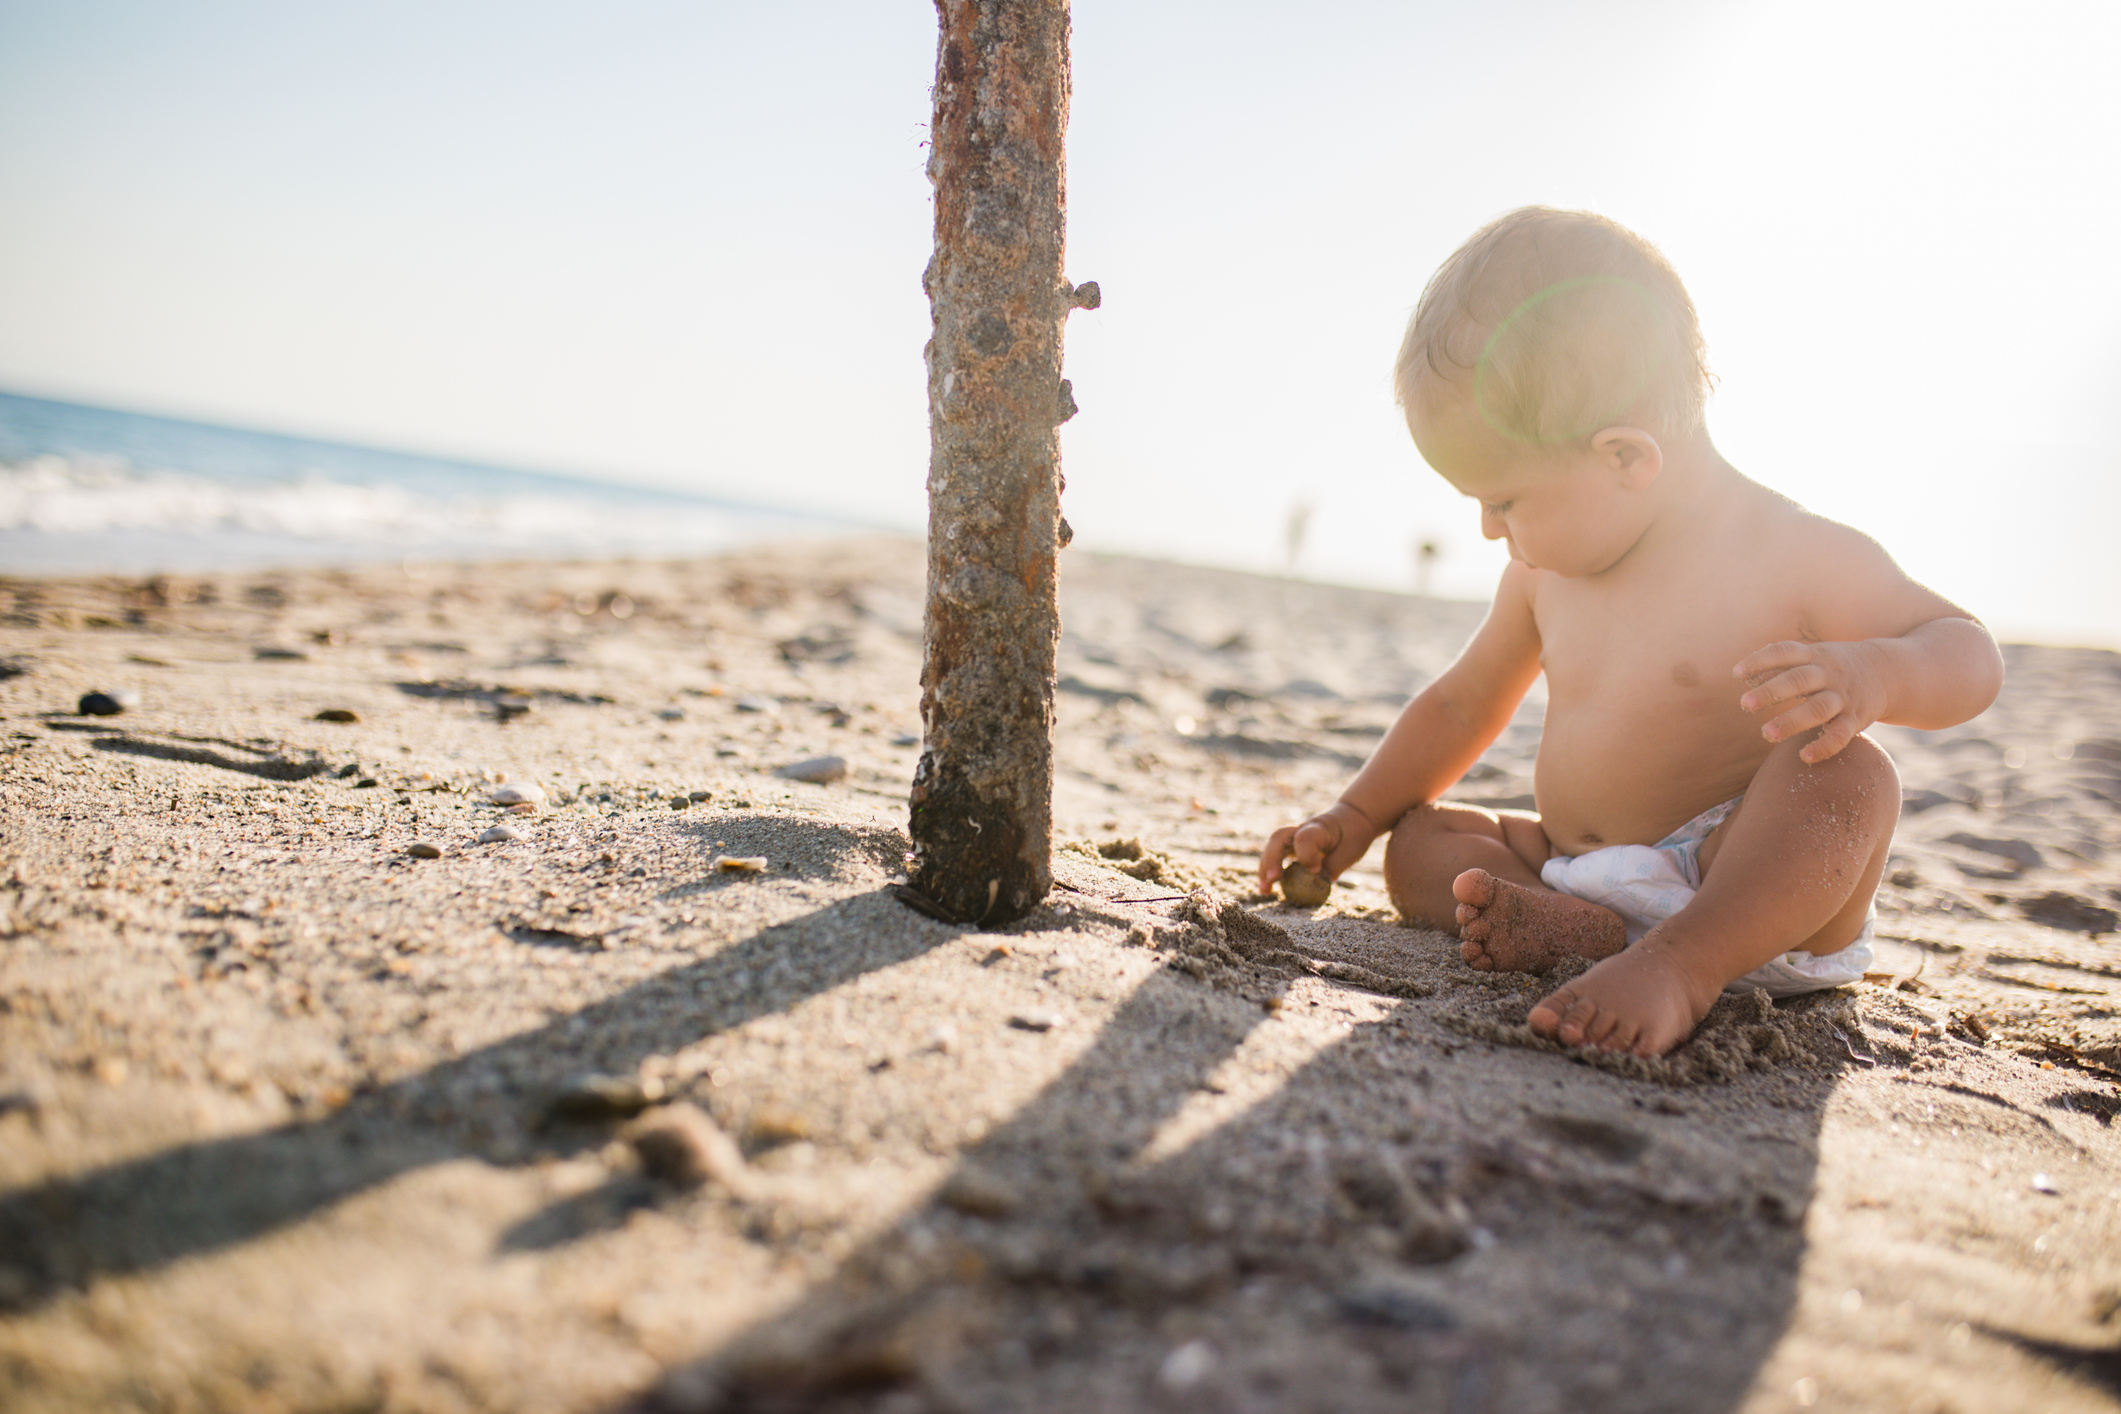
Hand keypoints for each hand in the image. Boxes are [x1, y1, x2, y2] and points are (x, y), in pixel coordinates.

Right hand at [1257, 801, 1377, 894]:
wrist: (1352, 816)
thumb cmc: (1353, 833)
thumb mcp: (1351, 850)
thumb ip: (1333, 866)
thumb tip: (1317, 887)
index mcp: (1321, 827)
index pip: (1305, 837)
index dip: (1306, 855)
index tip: (1316, 870)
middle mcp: (1303, 828)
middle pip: (1279, 838)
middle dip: (1272, 859)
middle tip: (1272, 880)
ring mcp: (1295, 836)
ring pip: (1273, 846)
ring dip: (1265, 868)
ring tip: (1265, 890)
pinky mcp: (1292, 845)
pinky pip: (1276, 855)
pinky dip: (1270, 871)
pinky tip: (1269, 888)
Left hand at [1733, 639, 1885, 763]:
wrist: (1887, 671)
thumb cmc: (1834, 666)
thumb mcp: (1812, 657)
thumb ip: (1779, 666)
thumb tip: (1742, 675)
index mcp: (1814, 655)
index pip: (1785, 652)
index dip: (1761, 660)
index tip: (1736, 672)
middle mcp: (1828, 674)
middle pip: (1800, 679)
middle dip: (1772, 691)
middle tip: (1745, 704)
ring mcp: (1843, 697)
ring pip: (1819, 708)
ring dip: (1792, 721)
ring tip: (1766, 733)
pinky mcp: (1856, 719)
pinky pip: (1841, 734)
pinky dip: (1824, 746)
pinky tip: (1804, 756)